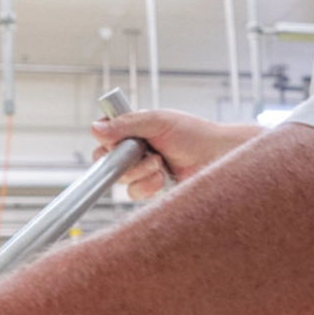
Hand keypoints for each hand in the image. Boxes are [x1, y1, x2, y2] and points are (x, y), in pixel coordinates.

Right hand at [91, 109, 261, 200]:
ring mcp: (143, 170)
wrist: (218, 158)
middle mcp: (136, 149)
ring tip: (159, 163)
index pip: (105, 134)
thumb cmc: (195, 135)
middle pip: (107, 159)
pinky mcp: (152, 188)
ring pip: (121, 179)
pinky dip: (147, 186)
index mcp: (135, 128)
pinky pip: (134, 193)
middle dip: (123, 159)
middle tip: (142, 152)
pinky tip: (162, 177)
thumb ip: (126, 124)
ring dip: (139, 172)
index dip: (107, 139)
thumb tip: (95, 128)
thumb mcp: (158, 121)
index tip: (116, 140)